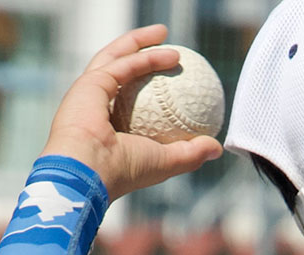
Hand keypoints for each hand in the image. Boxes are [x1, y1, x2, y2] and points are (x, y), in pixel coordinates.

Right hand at [39, 24, 223, 201]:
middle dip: (139, 53)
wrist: (90, 172)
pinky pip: (124, 64)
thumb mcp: (166, 163)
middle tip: (167, 50)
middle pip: (118, 72)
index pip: (126, 101)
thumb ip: (190, 153)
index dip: (147, 87)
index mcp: (105, 129)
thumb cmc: (124, 171)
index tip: (173, 80)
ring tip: (164, 34)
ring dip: (140, 43)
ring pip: (115, 58)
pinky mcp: (88, 84)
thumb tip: (216, 147)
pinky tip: (171, 54)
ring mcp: (87, 94)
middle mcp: (94, 109)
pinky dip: (147, 56)